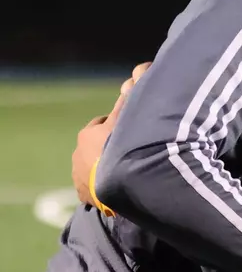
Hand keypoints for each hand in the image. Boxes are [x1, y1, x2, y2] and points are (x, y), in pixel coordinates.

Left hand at [71, 62, 151, 204]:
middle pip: (96, 148)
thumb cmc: (119, 146)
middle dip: (109, 150)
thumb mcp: (125, 119)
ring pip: (94, 169)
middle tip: (130, 155)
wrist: (113, 182)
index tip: (129, 131)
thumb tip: (134, 74)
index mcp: (87, 134)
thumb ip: (130, 99)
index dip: (116, 126)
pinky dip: (104, 189)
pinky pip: (94, 191)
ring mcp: (79, 177)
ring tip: (126, 175)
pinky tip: (118, 191)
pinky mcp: (83, 197)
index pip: (101, 125)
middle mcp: (78, 155)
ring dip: (106, 170)